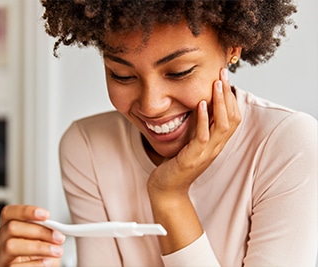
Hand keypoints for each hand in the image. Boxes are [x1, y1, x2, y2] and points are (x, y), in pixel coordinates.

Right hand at [0, 205, 65, 266]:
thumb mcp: (41, 239)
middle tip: (58, 237)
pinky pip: (14, 266)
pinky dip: (34, 264)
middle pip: (12, 227)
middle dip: (39, 231)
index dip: (26, 211)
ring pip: (10, 246)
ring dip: (39, 248)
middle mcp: (0, 242)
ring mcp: (0, 258)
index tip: (46, 215)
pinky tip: (46, 262)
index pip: (9, 213)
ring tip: (56, 251)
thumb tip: (55, 227)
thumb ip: (44, 229)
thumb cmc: (38, 256)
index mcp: (7, 229)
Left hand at [148, 68, 240, 194]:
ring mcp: (206, 153)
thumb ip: (197, 127)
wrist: (167, 189)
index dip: (231, 97)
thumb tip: (197, 105)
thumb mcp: (190, 142)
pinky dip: (204, 119)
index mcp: (216, 143)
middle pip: (232, 117)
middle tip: (223, 73)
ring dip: (220, 103)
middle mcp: (215, 147)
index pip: (233, 117)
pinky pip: (203, 137)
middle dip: (228, 94)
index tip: (224, 77)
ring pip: (222, 125)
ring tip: (217, 83)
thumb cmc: (176, 164)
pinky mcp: (192, 158)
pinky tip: (202, 104)